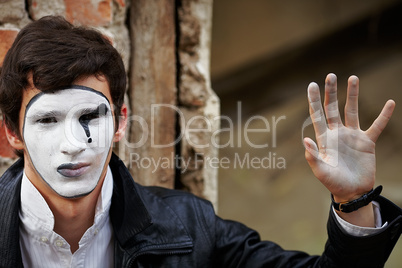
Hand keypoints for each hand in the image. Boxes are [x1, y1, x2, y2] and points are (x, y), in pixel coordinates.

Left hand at [303, 73, 394, 202]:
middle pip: (333, 108)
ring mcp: (352, 136)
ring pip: (352, 111)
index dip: (314, 100)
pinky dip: (383, 116)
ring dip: (352, 95)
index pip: (317, 115)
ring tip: (353, 77)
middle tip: (331, 75)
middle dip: (331, 91)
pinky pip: (376, 126)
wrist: (352, 192)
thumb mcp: (321, 171)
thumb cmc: (333, 182)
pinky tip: (390, 103)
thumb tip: (305, 139)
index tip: (312, 84)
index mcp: (324, 138)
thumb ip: (312, 156)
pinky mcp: (367, 142)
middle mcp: (337, 133)